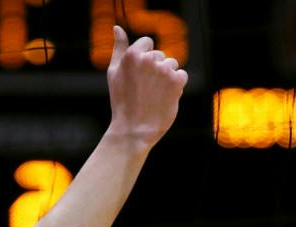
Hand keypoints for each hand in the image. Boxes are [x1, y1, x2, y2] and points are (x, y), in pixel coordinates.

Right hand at [106, 27, 186, 147]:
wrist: (134, 130)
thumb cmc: (122, 101)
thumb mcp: (114, 72)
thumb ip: (118, 48)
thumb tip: (117, 28)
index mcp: (133, 54)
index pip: (148, 43)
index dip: (145, 59)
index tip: (141, 76)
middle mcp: (149, 59)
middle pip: (160, 55)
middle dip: (156, 70)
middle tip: (145, 90)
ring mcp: (164, 70)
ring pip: (172, 64)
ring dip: (167, 77)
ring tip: (155, 94)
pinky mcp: (176, 82)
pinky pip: (182, 75)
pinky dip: (176, 86)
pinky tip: (165, 97)